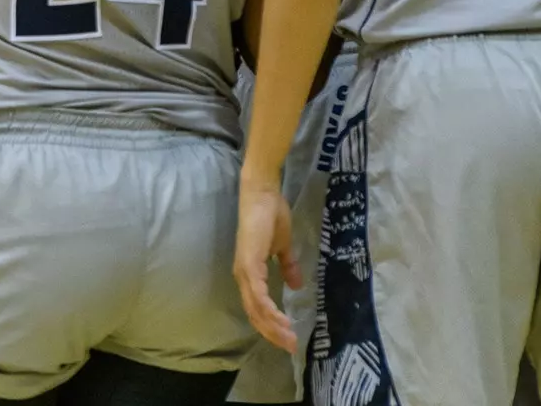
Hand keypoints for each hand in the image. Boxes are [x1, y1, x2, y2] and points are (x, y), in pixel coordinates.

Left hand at [234, 175, 301, 352]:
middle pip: (255, 314)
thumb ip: (287, 266)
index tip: (289, 338)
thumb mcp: (282, 246)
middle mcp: (243, 276)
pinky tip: (281, 318)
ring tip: (289, 338)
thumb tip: (296, 284)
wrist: (263, 194)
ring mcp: (244, 270)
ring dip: (273, 326)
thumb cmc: (271, 215)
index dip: (271, 325)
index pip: (258, 308)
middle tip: (291, 347)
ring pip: (255, 308)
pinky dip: (268, 308)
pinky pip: (257, 293)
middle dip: (273, 333)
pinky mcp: (249, 263)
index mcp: (250, 274)